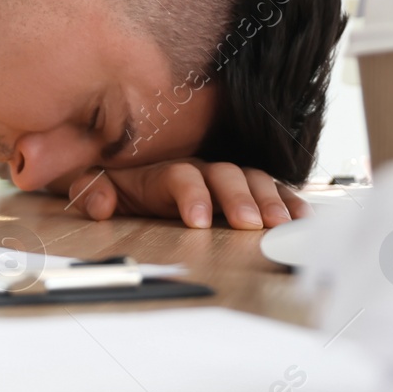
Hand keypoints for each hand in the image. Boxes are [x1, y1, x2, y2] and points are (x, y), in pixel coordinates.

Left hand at [63, 159, 306, 229]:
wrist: (121, 168)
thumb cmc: (112, 181)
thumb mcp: (92, 183)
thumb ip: (92, 190)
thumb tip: (99, 202)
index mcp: (161, 172)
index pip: (180, 177)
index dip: (192, 196)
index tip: (198, 221)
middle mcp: (197, 169)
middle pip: (224, 175)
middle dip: (239, 198)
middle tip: (249, 224)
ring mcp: (222, 178)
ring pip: (251, 179)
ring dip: (269, 200)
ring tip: (282, 223)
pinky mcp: (242, 189)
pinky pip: (270, 189)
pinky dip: (287, 201)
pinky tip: (301, 218)